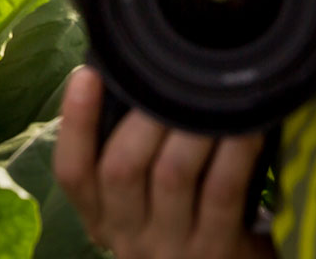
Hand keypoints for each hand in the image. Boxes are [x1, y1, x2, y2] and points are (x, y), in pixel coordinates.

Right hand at [53, 68, 269, 258]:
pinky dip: (233, 152)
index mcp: (98, 215)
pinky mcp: (216, 248)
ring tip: (206, 93)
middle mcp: (127, 234)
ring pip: (172, 175)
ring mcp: (171, 246)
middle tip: (164, 79)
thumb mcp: (138, 199)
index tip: (87, 74)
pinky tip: (243, 125)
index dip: (76, 122)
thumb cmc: (177, 219)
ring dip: (189, 127)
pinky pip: (222, 190)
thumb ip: (126, 151)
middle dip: (143, 118)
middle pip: (121, 169)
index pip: (72, 171)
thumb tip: (128, 74)